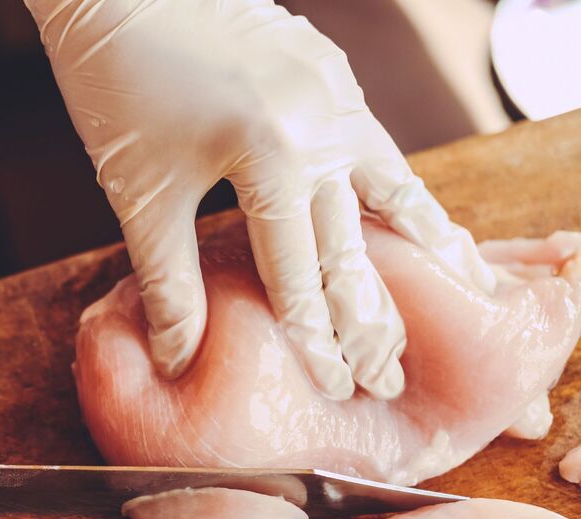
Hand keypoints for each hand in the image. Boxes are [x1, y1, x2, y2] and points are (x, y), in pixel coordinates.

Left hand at [25, 0, 495, 397]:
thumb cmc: (119, 87)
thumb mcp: (142, 195)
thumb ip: (170, 283)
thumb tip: (178, 360)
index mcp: (275, 159)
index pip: (303, 274)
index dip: (319, 339)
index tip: (340, 388)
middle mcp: (323, 125)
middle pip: (357, 242)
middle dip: (371, 317)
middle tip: (391, 375)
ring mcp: (335, 90)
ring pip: (391, 184)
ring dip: (419, 246)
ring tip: (461, 287)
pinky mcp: (330, 68)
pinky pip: (378, 139)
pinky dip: (397, 185)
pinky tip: (411, 210)